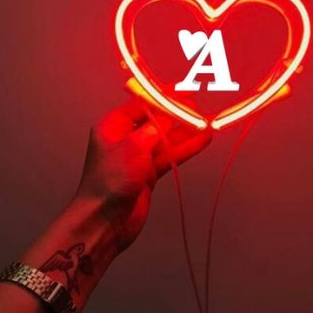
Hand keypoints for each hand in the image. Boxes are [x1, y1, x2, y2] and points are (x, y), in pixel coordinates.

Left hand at [75, 98, 211, 251]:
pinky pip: (170, 155)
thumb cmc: (110, 180)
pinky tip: (203, 140)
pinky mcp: (149, 173)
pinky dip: (186, 148)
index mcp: (113, 126)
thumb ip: (155, 128)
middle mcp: (125, 138)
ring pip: (166, 139)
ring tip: (208, 123)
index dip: (163, 96)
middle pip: (156, 121)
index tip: (183, 91)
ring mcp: (138, 157)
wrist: (104, 221)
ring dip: (186, 132)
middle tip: (197, 106)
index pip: (142, 104)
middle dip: (177, 114)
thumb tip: (171, 112)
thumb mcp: (133, 146)